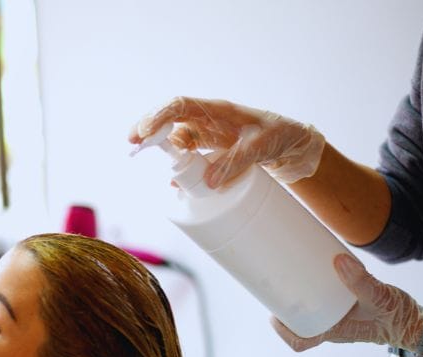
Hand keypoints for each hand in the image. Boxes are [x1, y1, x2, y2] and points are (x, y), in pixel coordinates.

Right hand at [128, 96, 324, 184]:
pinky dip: (178, 169)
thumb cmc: (279, 136)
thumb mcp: (262, 147)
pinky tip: (173, 183)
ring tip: (144, 162)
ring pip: (175, 140)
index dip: (159, 117)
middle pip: (169, 120)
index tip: (143, 132)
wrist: (291, 145)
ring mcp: (207, 136)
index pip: (180, 106)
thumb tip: (207, 183)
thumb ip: (236, 162)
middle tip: (131, 146)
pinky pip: (187, 157)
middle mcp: (207, 120)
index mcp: (217, 110)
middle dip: (148, 131)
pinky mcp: (209, 152)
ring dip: (159, 151)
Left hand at [271, 254, 422, 356]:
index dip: (282, 331)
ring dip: (301, 299)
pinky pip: (326, 304)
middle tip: (279, 285)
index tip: (272, 314)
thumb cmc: (399, 317)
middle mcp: (334, 328)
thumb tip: (338, 261)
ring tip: (292, 276)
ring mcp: (340, 320)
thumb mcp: (380, 296)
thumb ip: (360, 280)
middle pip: (300, 324)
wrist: (417, 324)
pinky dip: (318, 292)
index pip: (301, 341)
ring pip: (312, 314)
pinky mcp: (347, 311)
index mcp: (336, 332)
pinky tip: (318, 273)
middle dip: (286, 308)